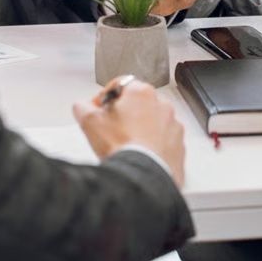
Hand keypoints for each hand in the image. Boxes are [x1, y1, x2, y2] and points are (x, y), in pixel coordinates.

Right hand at [72, 77, 186, 186]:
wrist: (142, 175)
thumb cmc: (121, 146)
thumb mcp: (90, 121)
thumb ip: (83, 107)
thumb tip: (82, 107)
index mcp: (141, 92)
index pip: (120, 85)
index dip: (105, 96)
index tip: (98, 109)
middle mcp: (162, 104)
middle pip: (138, 103)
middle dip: (124, 113)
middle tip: (111, 129)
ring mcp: (173, 124)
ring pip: (152, 121)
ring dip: (140, 128)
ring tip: (126, 144)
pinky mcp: (178, 144)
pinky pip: (164, 139)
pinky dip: (153, 144)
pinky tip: (140, 154)